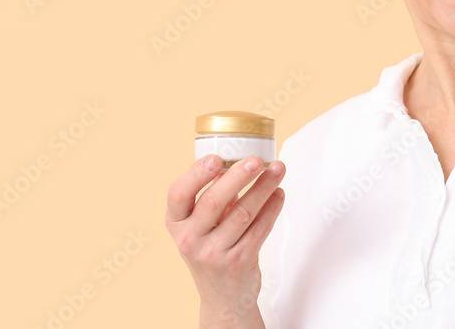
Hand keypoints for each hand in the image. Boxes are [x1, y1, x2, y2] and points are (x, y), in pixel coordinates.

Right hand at [165, 154, 285, 324]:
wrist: (223, 298)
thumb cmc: (211, 247)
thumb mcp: (200, 225)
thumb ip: (212, 195)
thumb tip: (237, 160)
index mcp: (175, 223)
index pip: (178, 194)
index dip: (196, 174)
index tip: (217, 158)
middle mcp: (189, 240)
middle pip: (214, 201)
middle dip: (238, 176)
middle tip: (257, 160)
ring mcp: (213, 254)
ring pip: (242, 213)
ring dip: (263, 188)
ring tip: (278, 169)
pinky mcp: (238, 263)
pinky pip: (259, 229)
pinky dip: (272, 208)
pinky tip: (279, 193)